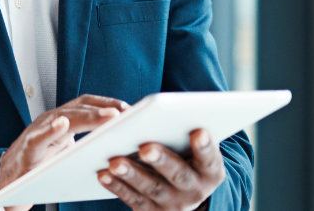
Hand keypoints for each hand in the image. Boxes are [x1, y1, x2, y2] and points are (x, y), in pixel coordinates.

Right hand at [0, 94, 129, 210]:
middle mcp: (50, 121)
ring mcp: (37, 132)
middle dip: (103, 108)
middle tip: (125, 112)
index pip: (86, 104)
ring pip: (63, 119)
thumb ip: (87, 144)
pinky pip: (38, 138)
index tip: (131, 108)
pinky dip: (49, 130)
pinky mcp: (27, 149)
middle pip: (78, 108)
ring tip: (109, 116)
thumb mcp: (68, 153)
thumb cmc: (42, 167)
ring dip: (87, 117)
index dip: (108, 102)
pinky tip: (61, 125)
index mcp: (62, 121)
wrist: (9, 182)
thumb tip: (122, 146)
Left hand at [97, 128, 225, 210]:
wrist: (180, 195)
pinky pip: (132, 199)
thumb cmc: (184, 158)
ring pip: (152, 188)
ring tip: (115, 162)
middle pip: (179, 175)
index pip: (210, 159)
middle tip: (146, 148)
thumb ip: (184, 134)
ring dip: (132, 174)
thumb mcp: (192, 150)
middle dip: (163, 161)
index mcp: (209, 172)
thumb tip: (163, 112)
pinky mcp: (150, 210)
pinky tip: (103, 174)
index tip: (199, 131)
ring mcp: (172, 203)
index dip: (206, 147)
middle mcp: (194, 191)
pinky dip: (117, 186)